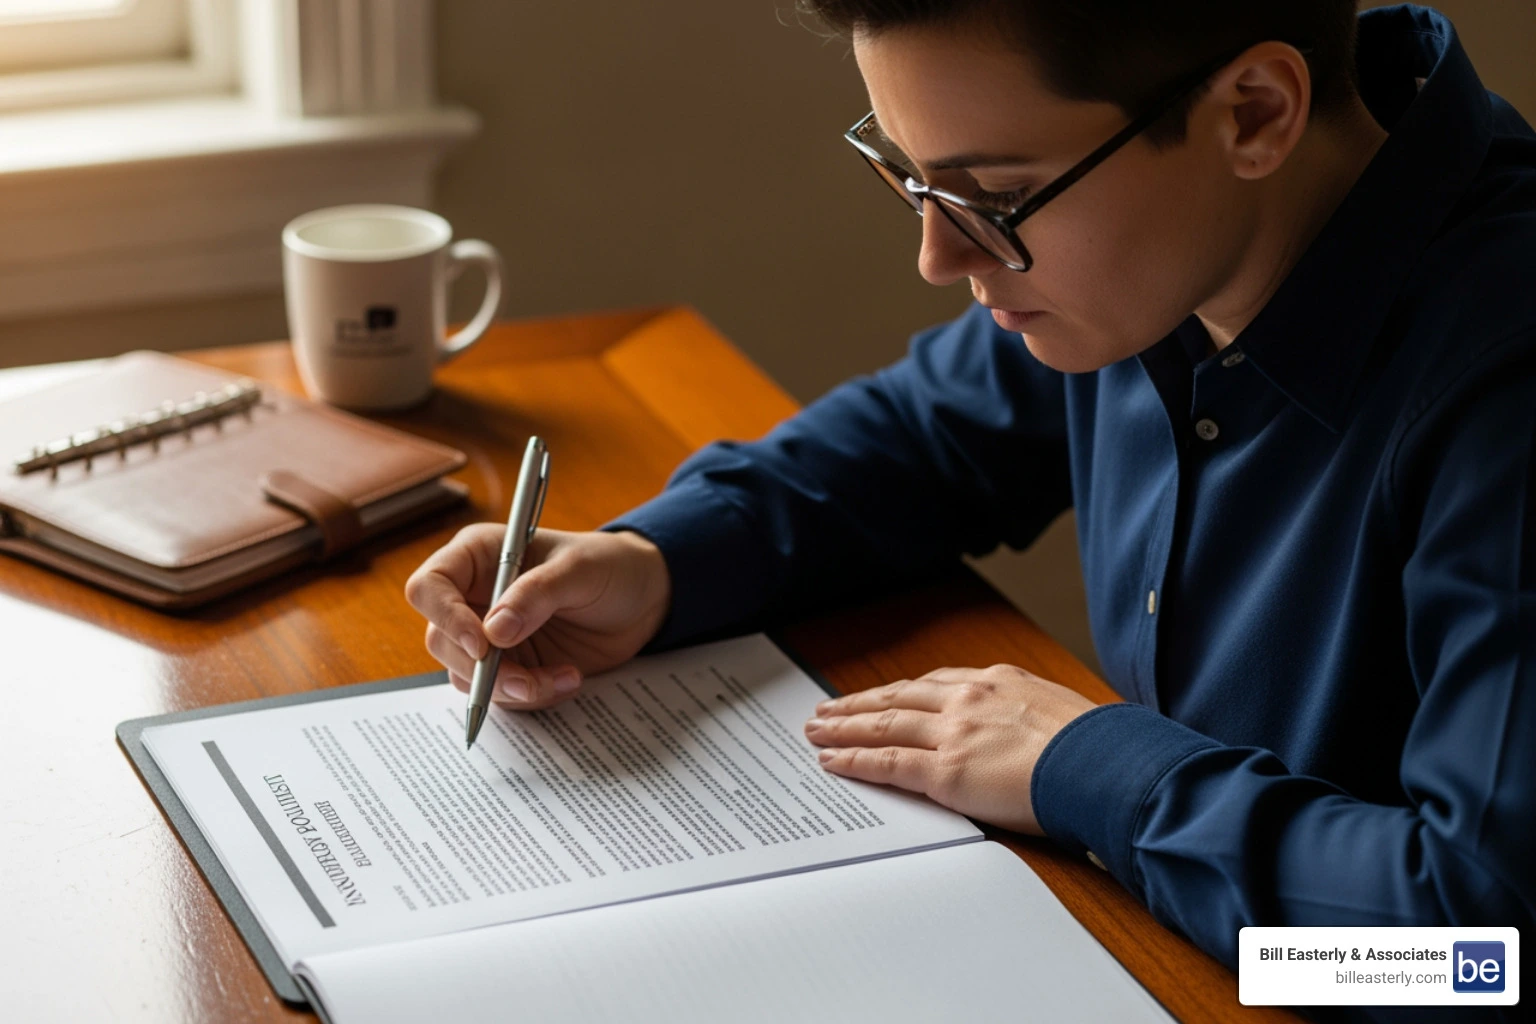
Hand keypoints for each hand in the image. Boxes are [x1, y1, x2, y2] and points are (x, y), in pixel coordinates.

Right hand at [404, 526, 670, 709]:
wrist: (642, 599)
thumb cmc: (608, 566)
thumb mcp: (579, 570)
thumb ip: (536, 595)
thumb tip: (493, 632)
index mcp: (478, 557)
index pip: (429, 587)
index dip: (445, 618)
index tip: (481, 645)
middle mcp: (473, 597)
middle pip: (440, 641)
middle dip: (482, 669)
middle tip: (526, 679)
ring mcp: (489, 636)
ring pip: (467, 676)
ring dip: (511, 688)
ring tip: (563, 677)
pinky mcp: (511, 666)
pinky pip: (500, 694)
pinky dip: (532, 696)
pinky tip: (568, 679)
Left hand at [803, 664, 1096, 834]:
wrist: (1103, 766)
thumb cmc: (1095, 748)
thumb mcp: (1058, 713)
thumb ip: (1027, 717)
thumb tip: (1025, 736)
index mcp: (997, 682)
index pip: (935, 684)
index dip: (901, 692)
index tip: (882, 696)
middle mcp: (968, 699)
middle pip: (898, 697)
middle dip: (859, 704)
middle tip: (828, 708)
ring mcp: (953, 733)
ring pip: (883, 724)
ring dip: (845, 727)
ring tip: (817, 730)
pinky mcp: (945, 771)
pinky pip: (887, 763)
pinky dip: (855, 760)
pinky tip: (833, 761)